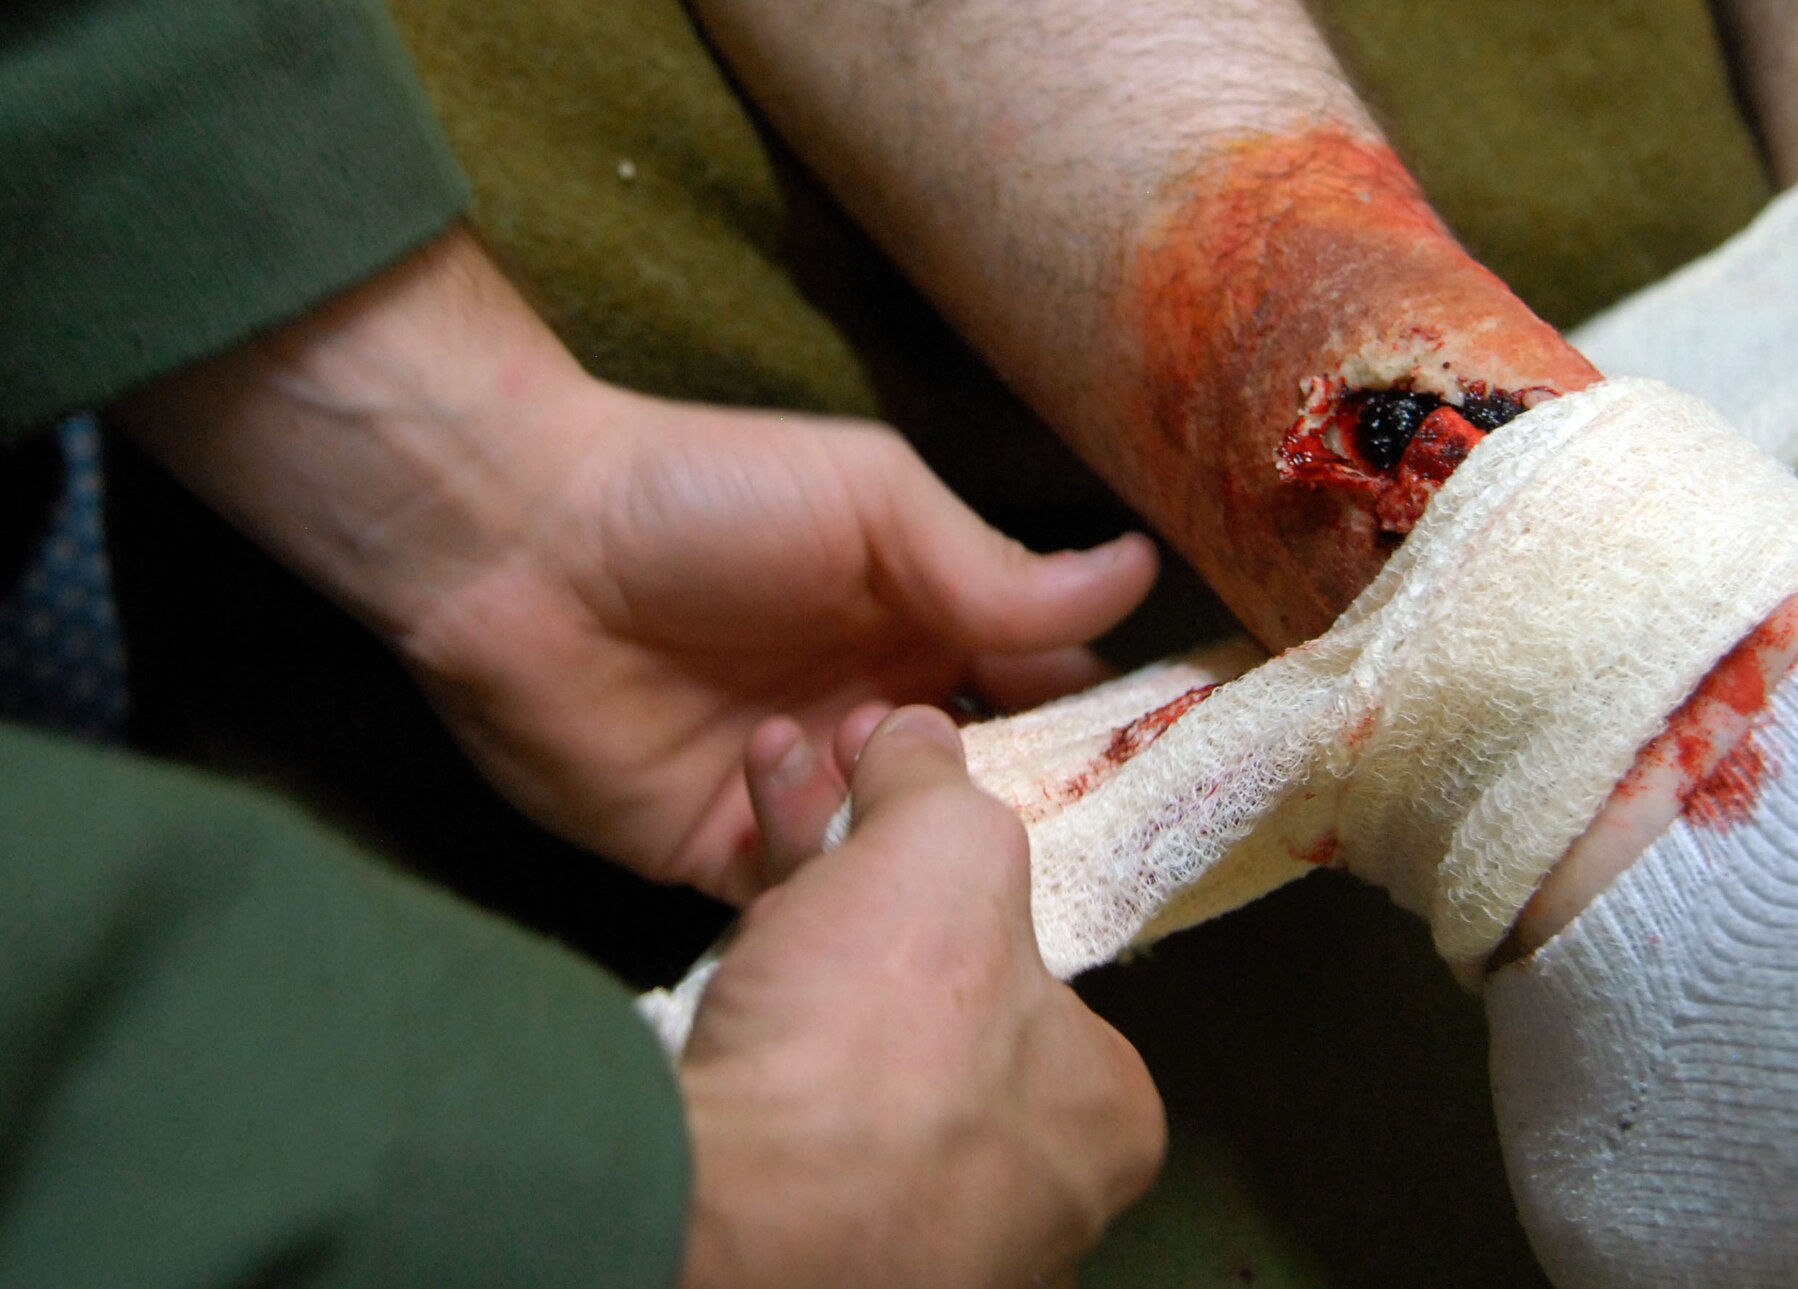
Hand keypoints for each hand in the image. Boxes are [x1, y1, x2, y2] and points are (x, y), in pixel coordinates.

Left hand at [401, 378, 1154, 901]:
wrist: (511, 545)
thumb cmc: (701, 496)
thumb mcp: (870, 504)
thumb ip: (993, 569)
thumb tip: (1139, 574)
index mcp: (924, 626)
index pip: (1043, 694)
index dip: (1103, 734)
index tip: (1162, 775)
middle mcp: (875, 717)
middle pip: (983, 795)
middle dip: (1018, 819)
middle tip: (1048, 836)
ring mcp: (801, 792)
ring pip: (898, 862)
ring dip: (905, 843)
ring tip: (882, 790)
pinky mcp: (719, 854)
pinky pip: (802, 904)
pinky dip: (822, 891)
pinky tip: (809, 839)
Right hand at [678, 706, 1165, 1285]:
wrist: (728, 1217)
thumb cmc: (877, 1062)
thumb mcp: (944, 851)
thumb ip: (940, 790)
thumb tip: (923, 742)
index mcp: (1099, 1117)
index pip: (1048, 973)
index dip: (965, 870)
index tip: (905, 810)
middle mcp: (1021, 1192)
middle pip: (938, 998)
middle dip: (866, 880)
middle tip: (816, 791)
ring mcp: (906, 1232)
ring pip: (853, 1047)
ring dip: (804, 922)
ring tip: (762, 812)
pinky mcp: (796, 1239)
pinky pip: (784, 1106)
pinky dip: (759, 1016)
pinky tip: (732, 947)